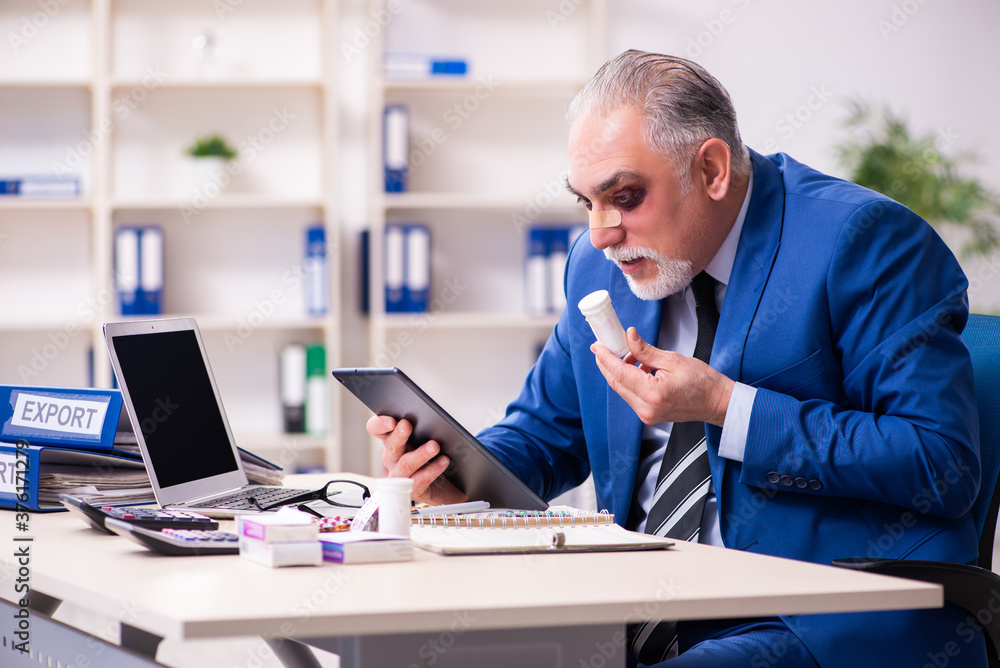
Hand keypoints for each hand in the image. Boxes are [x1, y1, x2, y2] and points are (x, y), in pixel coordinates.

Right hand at [366, 415, 468, 504]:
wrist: (440, 486)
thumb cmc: (427, 459)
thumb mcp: (421, 440)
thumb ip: (420, 428)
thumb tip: (429, 416)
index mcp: (391, 442)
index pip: (376, 429)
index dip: (379, 425)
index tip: (391, 420)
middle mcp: (392, 459)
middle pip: (390, 445)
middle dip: (399, 435)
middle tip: (406, 426)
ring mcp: (399, 476)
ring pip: (406, 464)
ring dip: (420, 454)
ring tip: (434, 446)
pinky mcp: (412, 490)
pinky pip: (420, 479)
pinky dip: (433, 469)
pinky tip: (443, 461)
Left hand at [591, 327, 734, 426]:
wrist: (717, 402)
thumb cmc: (703, 383)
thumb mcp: (673, 359)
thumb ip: (645, 350)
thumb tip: (629, 336)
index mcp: (653, 393)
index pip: (620, 373)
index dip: (605, 357)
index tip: (597, 345)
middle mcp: (647, 408)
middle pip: (616, 383)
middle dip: (607, 363)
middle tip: (603, 347)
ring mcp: (647, 415)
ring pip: (622, 389)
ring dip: (620, 371)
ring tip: (632, 355)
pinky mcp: (649, 416)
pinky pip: (631, 395)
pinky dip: (630, 380)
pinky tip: (638, 368)